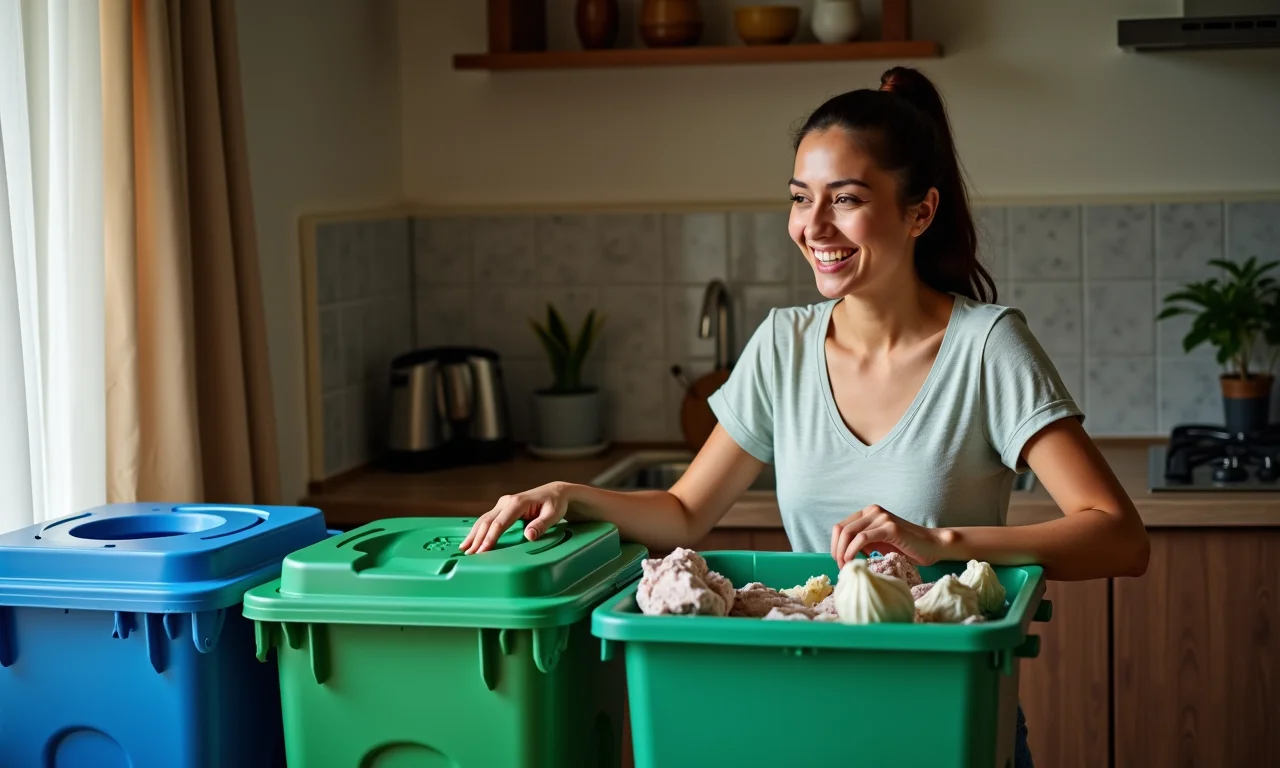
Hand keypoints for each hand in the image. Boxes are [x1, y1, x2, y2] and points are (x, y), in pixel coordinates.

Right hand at [461, 482, 573, 554]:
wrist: (555, 492)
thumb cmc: (555, 504)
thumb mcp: (553, 514)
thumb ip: (541, 525)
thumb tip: (529, 536)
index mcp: (518, 502)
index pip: (500, 523)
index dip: (490, 537)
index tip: (483, 550)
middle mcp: (507, 501)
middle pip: (488, 522)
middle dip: (478, 539)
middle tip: (470, 555)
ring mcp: (502, 504)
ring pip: (484, 520)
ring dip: (474, 535)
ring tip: (464, 549)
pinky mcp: (501, 508)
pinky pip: (487, 519)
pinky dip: (477, 530)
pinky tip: (470, 540)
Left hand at [830, 505, 948, 568]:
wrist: (931, 546)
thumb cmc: (906, 547)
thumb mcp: (878, 543)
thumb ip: (862, 542)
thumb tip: (841, 554)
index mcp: (868, 513)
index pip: (841, 526)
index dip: (834, 545)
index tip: (838, 561)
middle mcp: (873, 511)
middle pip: (841, 529)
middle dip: (836, 550)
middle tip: (840, 567)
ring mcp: (881, 517)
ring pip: (849, 533)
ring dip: (842, 552)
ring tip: (846, 567)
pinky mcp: (890, 528)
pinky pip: (862, 538)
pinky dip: (853, 550)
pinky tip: (852, 561)